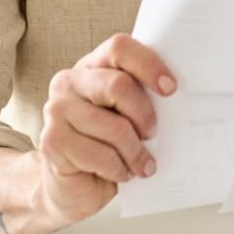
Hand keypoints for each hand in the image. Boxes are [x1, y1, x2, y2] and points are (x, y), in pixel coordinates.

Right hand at [36, 34, 175, 223]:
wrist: (72, 185)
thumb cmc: (109, 145)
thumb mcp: (128, 116)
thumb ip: (143, 98)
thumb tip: (181, 97)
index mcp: (92, 65)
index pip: (120, 48)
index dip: (148, 65)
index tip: (171, 88)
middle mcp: (69, 82)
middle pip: (118, 86)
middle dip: (144, 115)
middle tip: (152, 134)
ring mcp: (57, 110)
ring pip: (113, 127)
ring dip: (135, 152)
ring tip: (142, 164)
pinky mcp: (51, 141)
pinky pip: (100, 155)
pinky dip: (119, 169)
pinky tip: (120, 173)